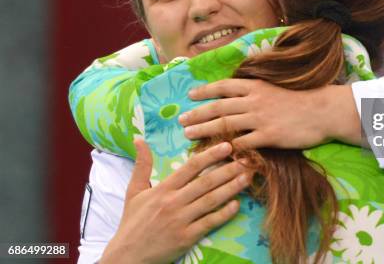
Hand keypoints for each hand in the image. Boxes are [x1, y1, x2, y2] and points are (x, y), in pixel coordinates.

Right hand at [100, 140, 248, 263]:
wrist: (127, 256)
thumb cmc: (132, 222)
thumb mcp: (133, 191)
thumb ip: (141, 165)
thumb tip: (139, 139)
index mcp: (162, 189)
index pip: (190, 167)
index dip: (210, 155)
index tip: (227, 146)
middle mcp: (173, 202)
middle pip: (206, 182)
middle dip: (228, 169)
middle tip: (246, 160)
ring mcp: (181, 220)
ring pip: (211, 200)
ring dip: (232, 188)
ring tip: (247, 177)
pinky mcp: (187, 238)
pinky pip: (210, 223)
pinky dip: (225, 213)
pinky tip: (237, 204)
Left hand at [179, 79, 361, 148]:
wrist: (324, 110)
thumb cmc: (303, 97)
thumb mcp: (277, 87)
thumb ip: (258, 90)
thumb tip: (242, 92)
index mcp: (256, 86)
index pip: (224, 86)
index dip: (205, 91)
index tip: (191, 96)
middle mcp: (254, 100)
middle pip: (218, 107)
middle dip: (197, 114)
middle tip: (181, 121)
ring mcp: (260, 118)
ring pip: (225, 124)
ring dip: (204, 130)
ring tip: (189, 135)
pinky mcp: (268, 136)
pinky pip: (243, 143)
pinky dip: (228, 148)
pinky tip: (216, 153)